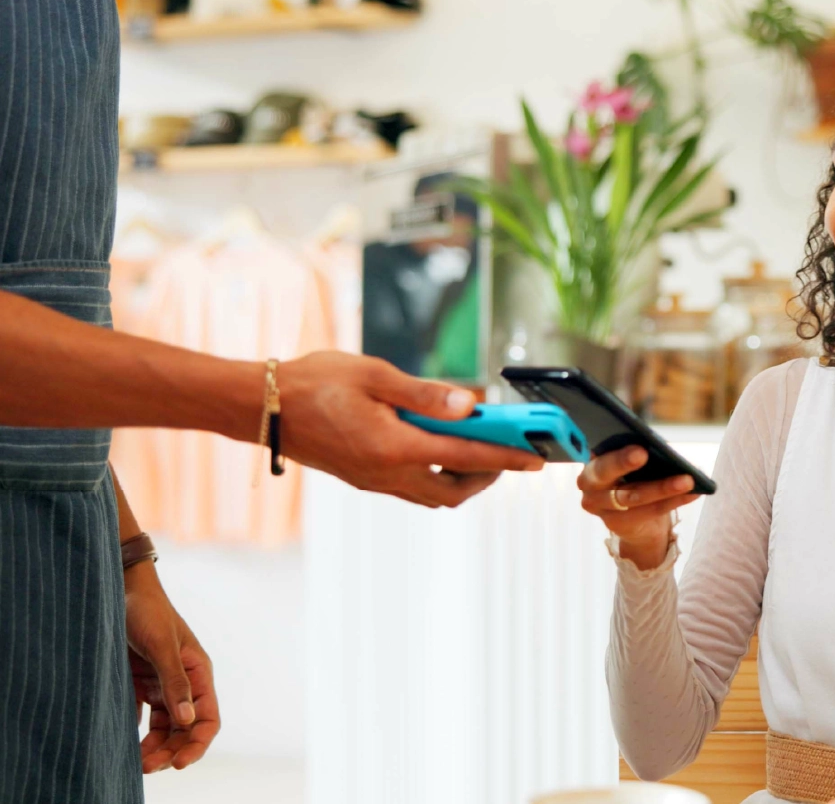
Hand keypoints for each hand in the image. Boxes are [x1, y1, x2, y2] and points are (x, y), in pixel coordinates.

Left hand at [125, 563, 219, 772]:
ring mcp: (162, 684)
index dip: (197, 744)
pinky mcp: (141, 683)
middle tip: (146, 768)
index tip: (178, 764)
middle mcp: (184, 682)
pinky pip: (143, 716)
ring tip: (134, 762)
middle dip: (171, 751)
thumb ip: (175, 682)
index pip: (207, 718)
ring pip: (164, 727)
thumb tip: (187, 721)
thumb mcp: (162, 646)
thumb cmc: (147, 612)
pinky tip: (123, 744)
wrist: (120, 591)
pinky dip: (137, 733)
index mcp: (198, 673)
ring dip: (154, 746)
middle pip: (185, 728)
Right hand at [277, 352, 543, 507]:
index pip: (466, 457)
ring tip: (480, 450)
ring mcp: (373, 481)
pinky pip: (412, 489)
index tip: (536, 458)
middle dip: (488, 476)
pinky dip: (436, 476)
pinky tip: (439, 449)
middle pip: (454, 491)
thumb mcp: (374, 375)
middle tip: (508, 452)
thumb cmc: (314, 382)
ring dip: (462, 479)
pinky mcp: (363, 479)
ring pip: (433, 495)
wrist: (262, 406)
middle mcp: (386, 474)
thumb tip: (471, 406)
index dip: (506, 457)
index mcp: (393, 447)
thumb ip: (426, 394)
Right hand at [578, 446, 699, 569]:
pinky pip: (649, 511)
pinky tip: (693, 493)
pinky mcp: (616, 524)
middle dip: (625, 463)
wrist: (632, 518)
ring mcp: (600, 506)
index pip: (600, 453)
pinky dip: (674, 501)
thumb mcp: (629, 461)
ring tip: (688, 480)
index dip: (617, 453)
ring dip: (663, 487)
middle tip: (646, 454)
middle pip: (606, 473)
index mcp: (589, 459)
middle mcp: (588, 484)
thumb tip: (660, 447)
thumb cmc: (631, 476)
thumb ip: (635, 450)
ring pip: (633, 495)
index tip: (640, 449)